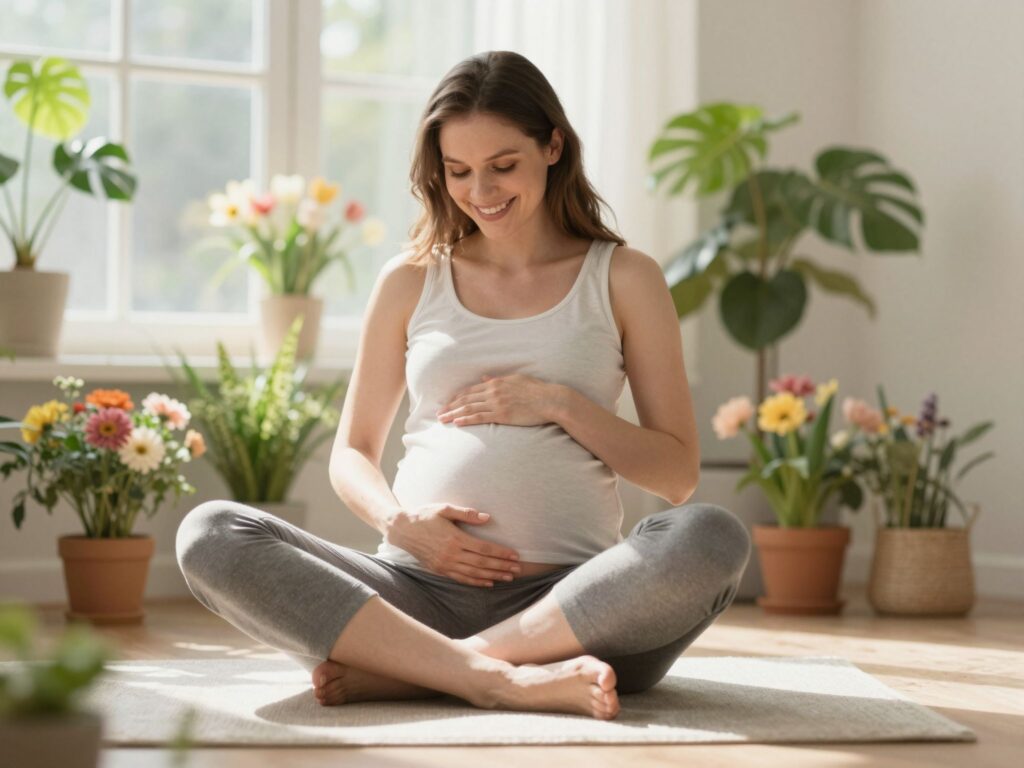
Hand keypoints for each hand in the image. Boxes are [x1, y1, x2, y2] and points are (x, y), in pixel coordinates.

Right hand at [386, 503, 521, 586]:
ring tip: (508, 577)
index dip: (501, 553)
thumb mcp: (444, 508)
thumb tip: (487, 518)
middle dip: (502, 567)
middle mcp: (451, 554)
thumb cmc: (424, 515)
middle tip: (518, 569)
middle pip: (482, 563)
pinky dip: (476, 582)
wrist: (402, 529)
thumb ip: (466, 513)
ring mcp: (445, 564)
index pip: (484, 549)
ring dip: (493, 576)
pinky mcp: (440, 570)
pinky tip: (488, 583)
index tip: (514, 555)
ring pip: (474, 574)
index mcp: (455, 538)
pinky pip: (462, 578)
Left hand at [437, 374, 562, 427]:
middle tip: (439, 413)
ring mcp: (497, 403)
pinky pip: (480, 417)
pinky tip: (457, 422)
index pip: (471, 389)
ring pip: (469, 407)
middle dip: (450, 405)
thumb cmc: (537, 390)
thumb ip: (498, 379)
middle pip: (466, 398)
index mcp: (496, 382)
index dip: (457, 397)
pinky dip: (466, 419)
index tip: (448, 402)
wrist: (550, 400)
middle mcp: (494, 391)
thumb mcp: (516, 379)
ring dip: (453, 413)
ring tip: (442, 419)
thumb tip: (484, 377)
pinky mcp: (502, 415)